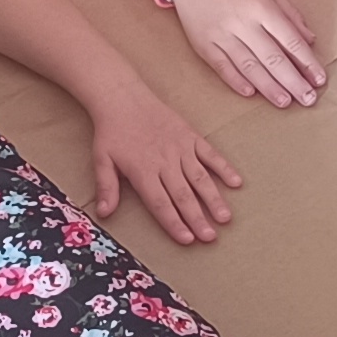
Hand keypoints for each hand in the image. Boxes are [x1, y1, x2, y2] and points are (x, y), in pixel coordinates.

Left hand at [84, 82, 243, 246]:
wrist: (123, 97)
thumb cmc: (112, 132)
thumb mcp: (101, 160)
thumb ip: (106, 187)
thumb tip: (104, 213)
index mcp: (143, 171)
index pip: (160, 203)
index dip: (174, 222)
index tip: (187, 239)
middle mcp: (165, 162)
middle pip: (183, 195)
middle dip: (197, 218)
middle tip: (210, 237)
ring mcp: (180, 148)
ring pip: (200, 178)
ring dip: (213, 198)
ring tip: (225, 218)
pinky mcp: (190, 136)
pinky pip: (210, 154)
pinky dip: (224, 167)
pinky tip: (236, 182)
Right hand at [171, 0, 326, 107]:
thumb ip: (290, 13)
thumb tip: (310, 40)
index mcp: (262, 7)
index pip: (291, 41)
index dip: (307, 62)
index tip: (320, 79)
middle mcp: (242, 23)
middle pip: (273, 58)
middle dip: (293, 81)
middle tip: (308, 99)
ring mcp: (221, 35)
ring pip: (249, 67)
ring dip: (269, 87)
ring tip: (285, 102)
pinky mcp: (203, 43)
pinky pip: (222, 67)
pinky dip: (237, 81)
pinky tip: (251, 94)